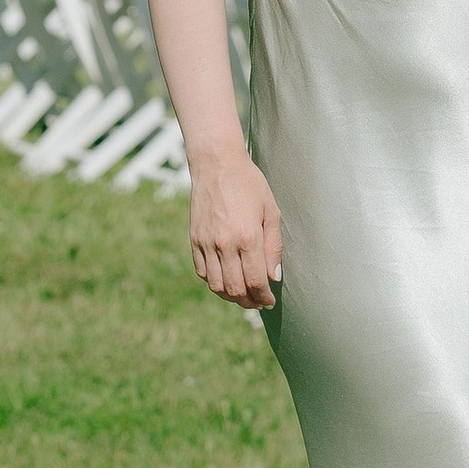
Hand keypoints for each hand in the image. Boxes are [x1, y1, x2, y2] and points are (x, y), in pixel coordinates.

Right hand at [190, 142, 282, 311]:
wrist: (216, 165)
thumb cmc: (249, 184)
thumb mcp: (270, 211)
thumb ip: (273, 246)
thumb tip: (274, 276)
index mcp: (247, 237)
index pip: (255, 280)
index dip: (264, 296)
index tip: (270, 301)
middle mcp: (224, 244)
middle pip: (235, 288)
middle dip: (249, 301)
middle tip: (258, 302)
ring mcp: (206, 243)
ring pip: (216, 285)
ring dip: (230, 295)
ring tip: (243, 295)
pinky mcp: (194, 240)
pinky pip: (202, 272)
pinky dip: (214, 282)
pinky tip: (226, 279)